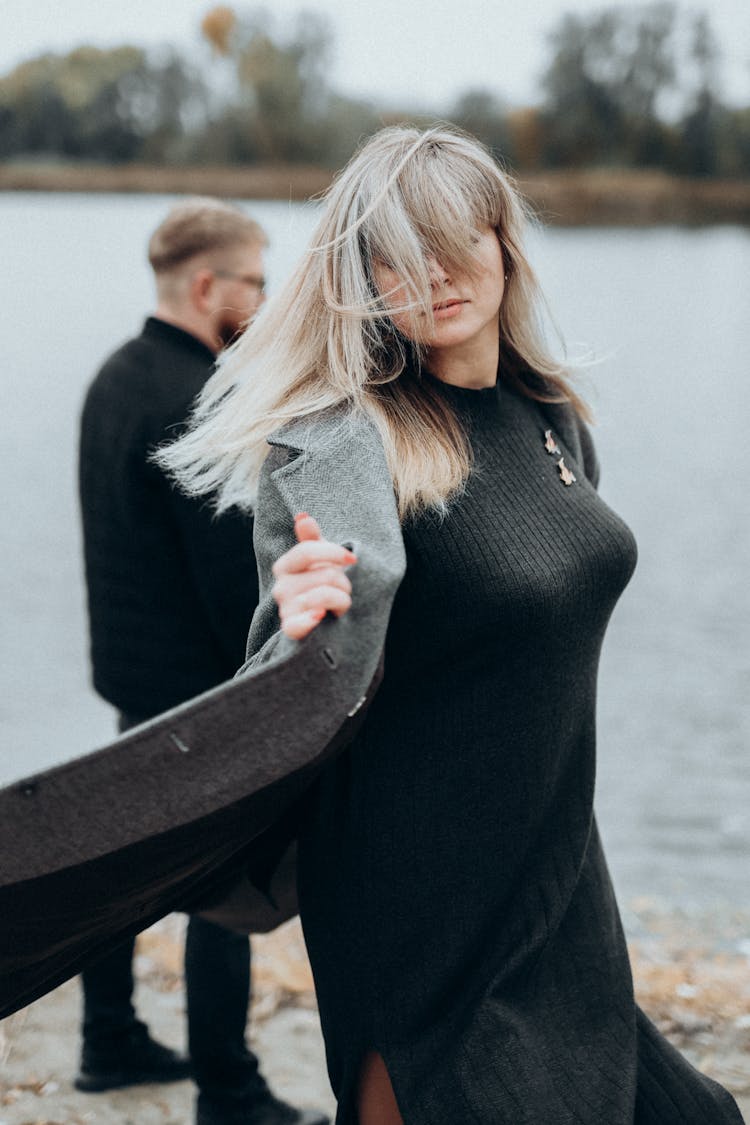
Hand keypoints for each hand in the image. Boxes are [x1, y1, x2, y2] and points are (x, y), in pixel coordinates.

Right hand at [271, 513, 356, 638]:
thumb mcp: (321, 560)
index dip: (333, 552)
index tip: (353, 558)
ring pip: (323, 597)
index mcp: (284, 566)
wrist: (325, 622)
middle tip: (343, 591)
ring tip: (339, 605)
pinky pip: (297, 625)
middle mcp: (281, 587)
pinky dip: (310, 620)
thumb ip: (312, 539)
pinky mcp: (291, 629)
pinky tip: (321, 616)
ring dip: (342, 601)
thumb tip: (302, 516)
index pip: (306, 551)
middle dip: (344, 583)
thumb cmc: (324, 585)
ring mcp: (285, 609)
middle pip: (325, 575)